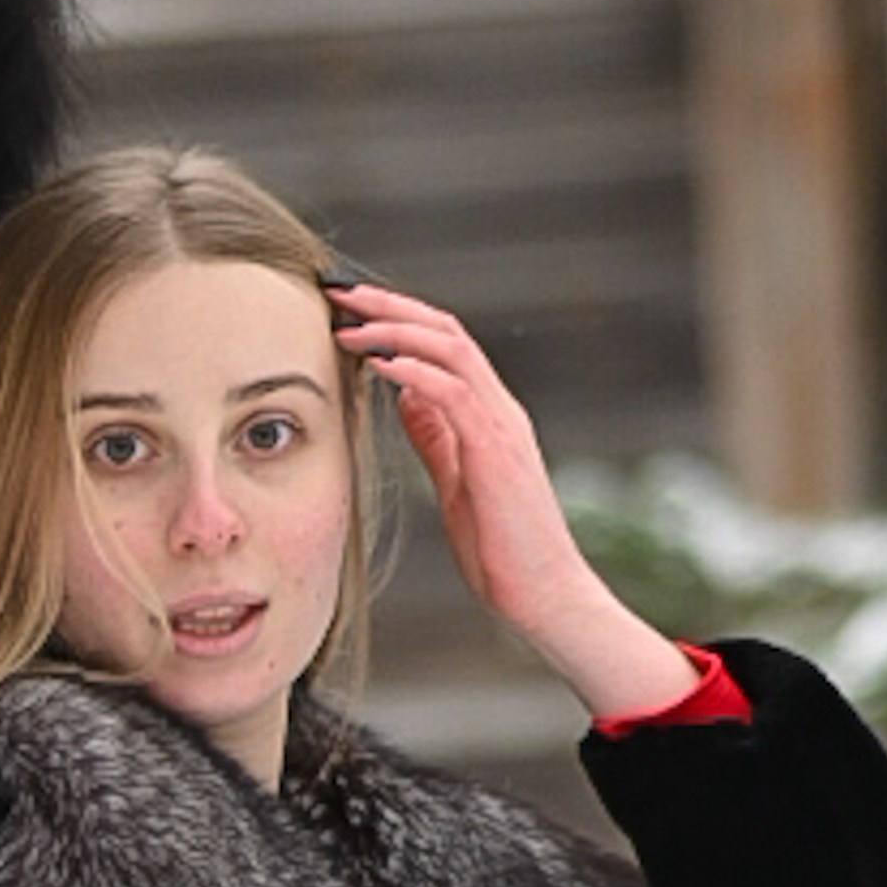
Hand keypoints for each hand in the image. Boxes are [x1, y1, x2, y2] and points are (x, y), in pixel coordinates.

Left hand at [329, 283, 695, 722]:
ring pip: (452, 349)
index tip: (349, 308)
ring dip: (396, 329)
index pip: (445, 343)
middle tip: (339, 292)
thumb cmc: (502, 548)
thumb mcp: (456, 481)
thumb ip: (436, 437)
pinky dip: (415, 371)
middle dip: (390, 305)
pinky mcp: (497, 453)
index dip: (398, 317)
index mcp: (489, 415)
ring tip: (349, 322)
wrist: (546, 594)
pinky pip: (455, 394)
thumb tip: (405, 396)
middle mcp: (500, 410)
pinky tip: (378, 363)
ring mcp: (502, 428)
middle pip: (447, 331)